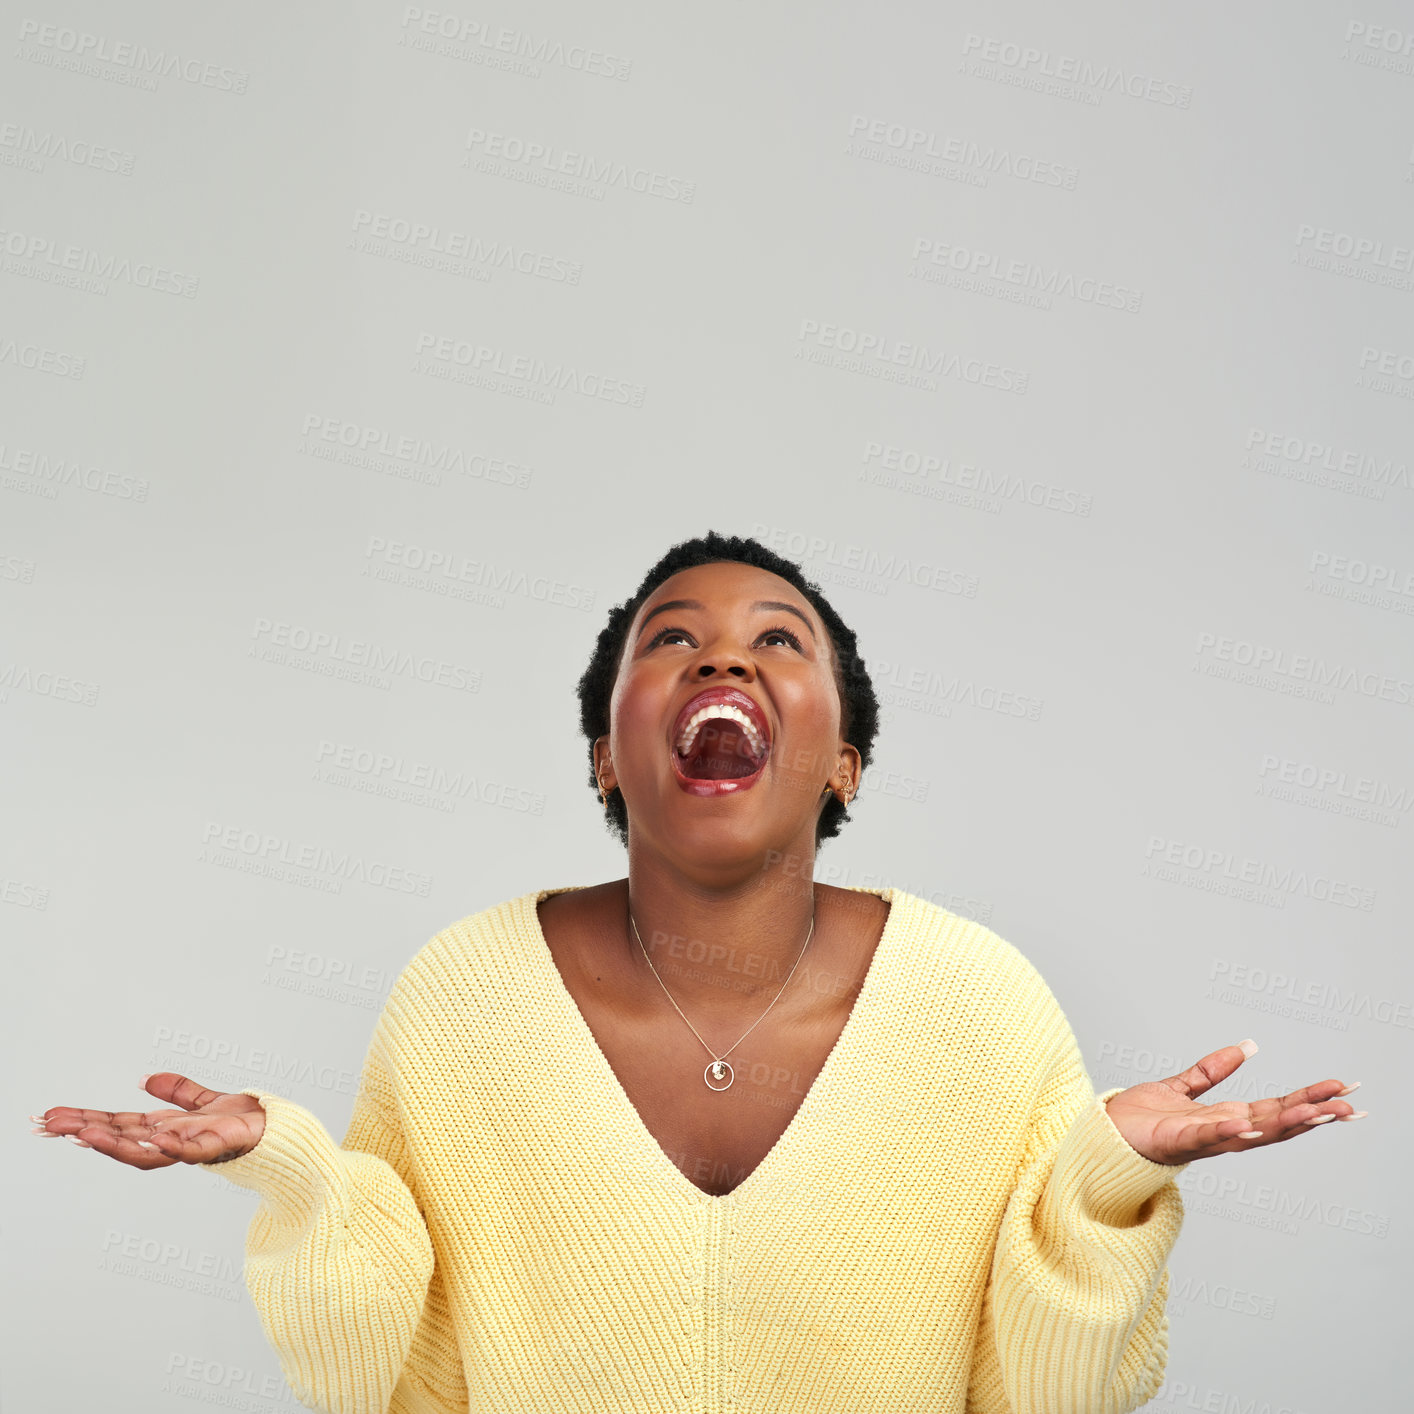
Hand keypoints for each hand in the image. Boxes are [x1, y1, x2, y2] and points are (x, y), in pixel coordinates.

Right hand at [30, 1072, 265, 1167]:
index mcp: (164, 1129)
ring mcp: (191, 1147)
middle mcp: (171, 1141)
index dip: (86, 1122)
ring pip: (145, 1150)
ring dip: (114, 1144)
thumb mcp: (203, 1100)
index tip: (53, 1118)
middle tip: (48, 1125)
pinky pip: (191, 1150)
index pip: (117, 1126)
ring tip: (83, 1134)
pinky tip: (154, 1138)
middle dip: (84, 1132)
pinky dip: (172, 1146)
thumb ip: (177, 1092)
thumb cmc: (240, 1121)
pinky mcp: (218, 1146)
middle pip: (120, 1139)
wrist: (277, 1131)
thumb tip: (146, 1079)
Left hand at [1102, 1041, 1365, 1165]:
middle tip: (1349, 1105)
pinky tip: (1245, 1123)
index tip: (1341, 1090)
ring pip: (1251, 1132)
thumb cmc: (1140, 1119)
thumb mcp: (1182, 1087)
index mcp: (1226, 1119)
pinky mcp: (1175, 1141)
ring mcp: (1201, 1140)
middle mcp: (1221, 1133)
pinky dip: (1225, 1131)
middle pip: (1275, 1123)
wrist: (1103, 1135)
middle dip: (1312, 1115)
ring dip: (1284, 1123)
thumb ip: (1211, 1071)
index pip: (1276, 1109)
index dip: (1308, 1100)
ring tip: (1316, 1112)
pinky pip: (1204, 1136)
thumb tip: (1246, 1047)